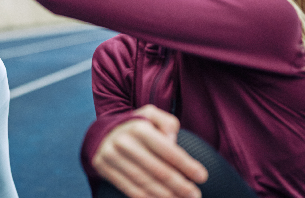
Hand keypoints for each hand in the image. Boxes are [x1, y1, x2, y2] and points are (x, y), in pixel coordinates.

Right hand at [92, 105, 207, 197]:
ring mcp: (111, 155)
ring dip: (166, 196)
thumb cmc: (135, 125)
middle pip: (158, 170)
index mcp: (139, 127)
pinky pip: (129, 189)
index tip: (202, 177)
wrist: (102, 131)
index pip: (168, 150)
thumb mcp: (151, 115)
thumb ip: (167, 123)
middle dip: (180, 185)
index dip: (187, 165)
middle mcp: (124, 141)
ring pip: (144, 182)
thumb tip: (173, 141)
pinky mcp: (103, 167)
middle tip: (195, 195)